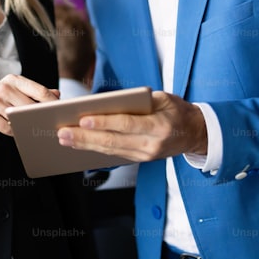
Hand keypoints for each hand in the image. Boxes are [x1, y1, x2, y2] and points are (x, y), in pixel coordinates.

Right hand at [0, 74, 58, 137]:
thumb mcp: (14, 93)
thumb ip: (34, 93)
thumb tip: (57, 94)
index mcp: (13, 80)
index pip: (39, 90)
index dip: (52, 102)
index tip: (61, 111)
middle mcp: (4, 87)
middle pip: (31, 106)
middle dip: (39, 116)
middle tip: (47, 124)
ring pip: (20, 117)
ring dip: (25, 124)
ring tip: (28, 127)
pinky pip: (8, 128)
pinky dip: (13, 131)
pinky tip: (12, 130)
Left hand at [57, 90, 207, 160]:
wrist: (196, 133)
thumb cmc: (177, 111)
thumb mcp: (164, 98)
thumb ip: (138, 101)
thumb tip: (106, 103)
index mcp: (159, 126)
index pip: (126, 124)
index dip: (103, 122)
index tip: (82, 119)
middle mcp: (151, 144)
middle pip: (112, 141)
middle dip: (85, 137)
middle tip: (63, 132)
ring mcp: (145, 155)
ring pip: (110, 151)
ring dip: (85, 145)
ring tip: (64, 139)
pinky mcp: (140, 159)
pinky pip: (114, 154)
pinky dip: (95, 149)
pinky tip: (79, 144)